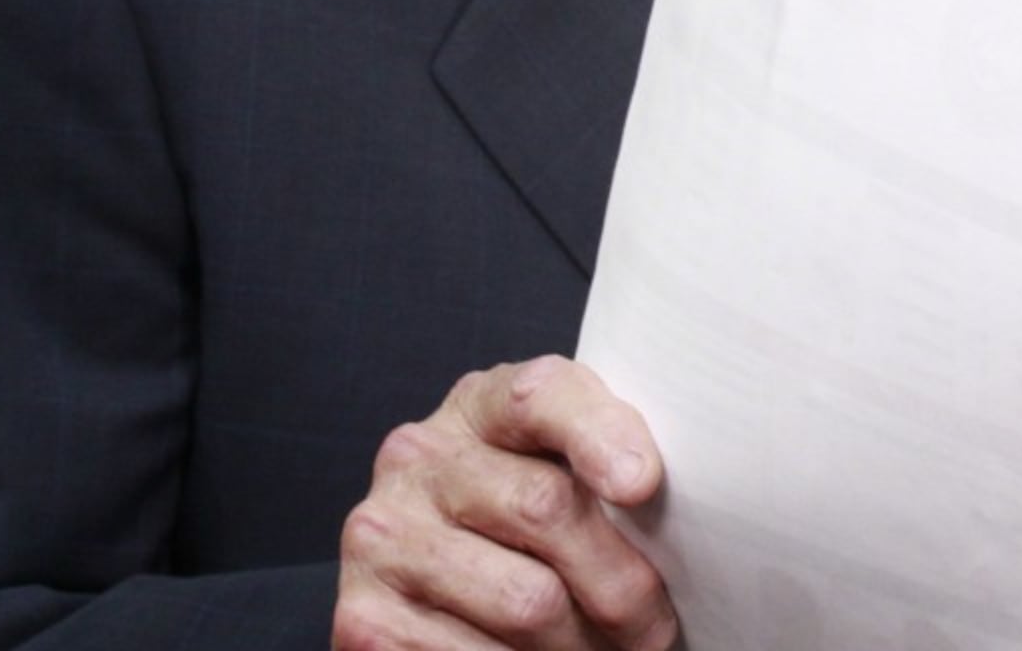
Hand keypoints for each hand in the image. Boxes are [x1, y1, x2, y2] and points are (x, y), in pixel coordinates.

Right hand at [334, 357, 675, 650]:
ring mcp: (382, 538)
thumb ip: (606, 449)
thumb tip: (647, 486)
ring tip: (609, 650)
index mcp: (479, 405)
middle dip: (622, 583)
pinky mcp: (364, 618)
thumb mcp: (564, 463)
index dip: (598, 435)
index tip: (641, 483)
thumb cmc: (530, 512)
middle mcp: (418, 459)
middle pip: (548, 508)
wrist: (431, 575)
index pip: (540, 396)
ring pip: (526, 601)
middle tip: (656, 626)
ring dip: (585, 643)